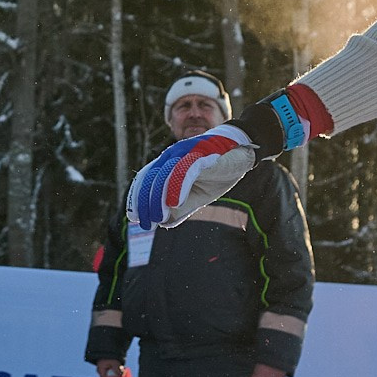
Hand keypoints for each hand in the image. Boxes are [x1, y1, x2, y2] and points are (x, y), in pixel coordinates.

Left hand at [127, 124, 256, 228]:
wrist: (242, 152)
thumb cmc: (217, 173)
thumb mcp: (198, 196)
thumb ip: (181, 207)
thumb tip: (164, 223)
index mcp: (169, 163)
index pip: (146, 179)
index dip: (138, 198)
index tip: (135, 218)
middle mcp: (173, 155)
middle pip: (151, 177)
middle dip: (145, 202)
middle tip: (145, 223)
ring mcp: (186, 153)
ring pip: (164, 174)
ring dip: (158, 197)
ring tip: (157, 217)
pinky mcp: (201, 155)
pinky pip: (184, 170)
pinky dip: (177, 186)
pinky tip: (174, 203)